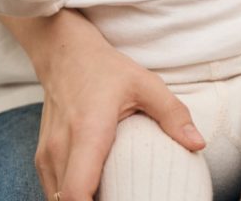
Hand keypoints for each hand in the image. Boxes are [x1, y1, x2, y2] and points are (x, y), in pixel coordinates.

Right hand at [35, 26, 205, 200]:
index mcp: (88, 132)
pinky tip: (96, 191)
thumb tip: (198, 144)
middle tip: (124, 198)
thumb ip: (173, 114)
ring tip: (113, 196)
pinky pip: (53, 189)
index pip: (78, 192)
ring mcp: (47, 153)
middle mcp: (61, 147)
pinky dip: (72, 196)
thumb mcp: (145, 84)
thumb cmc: (106, 69)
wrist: (64, 53)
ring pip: (57, 198)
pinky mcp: (42, 156)